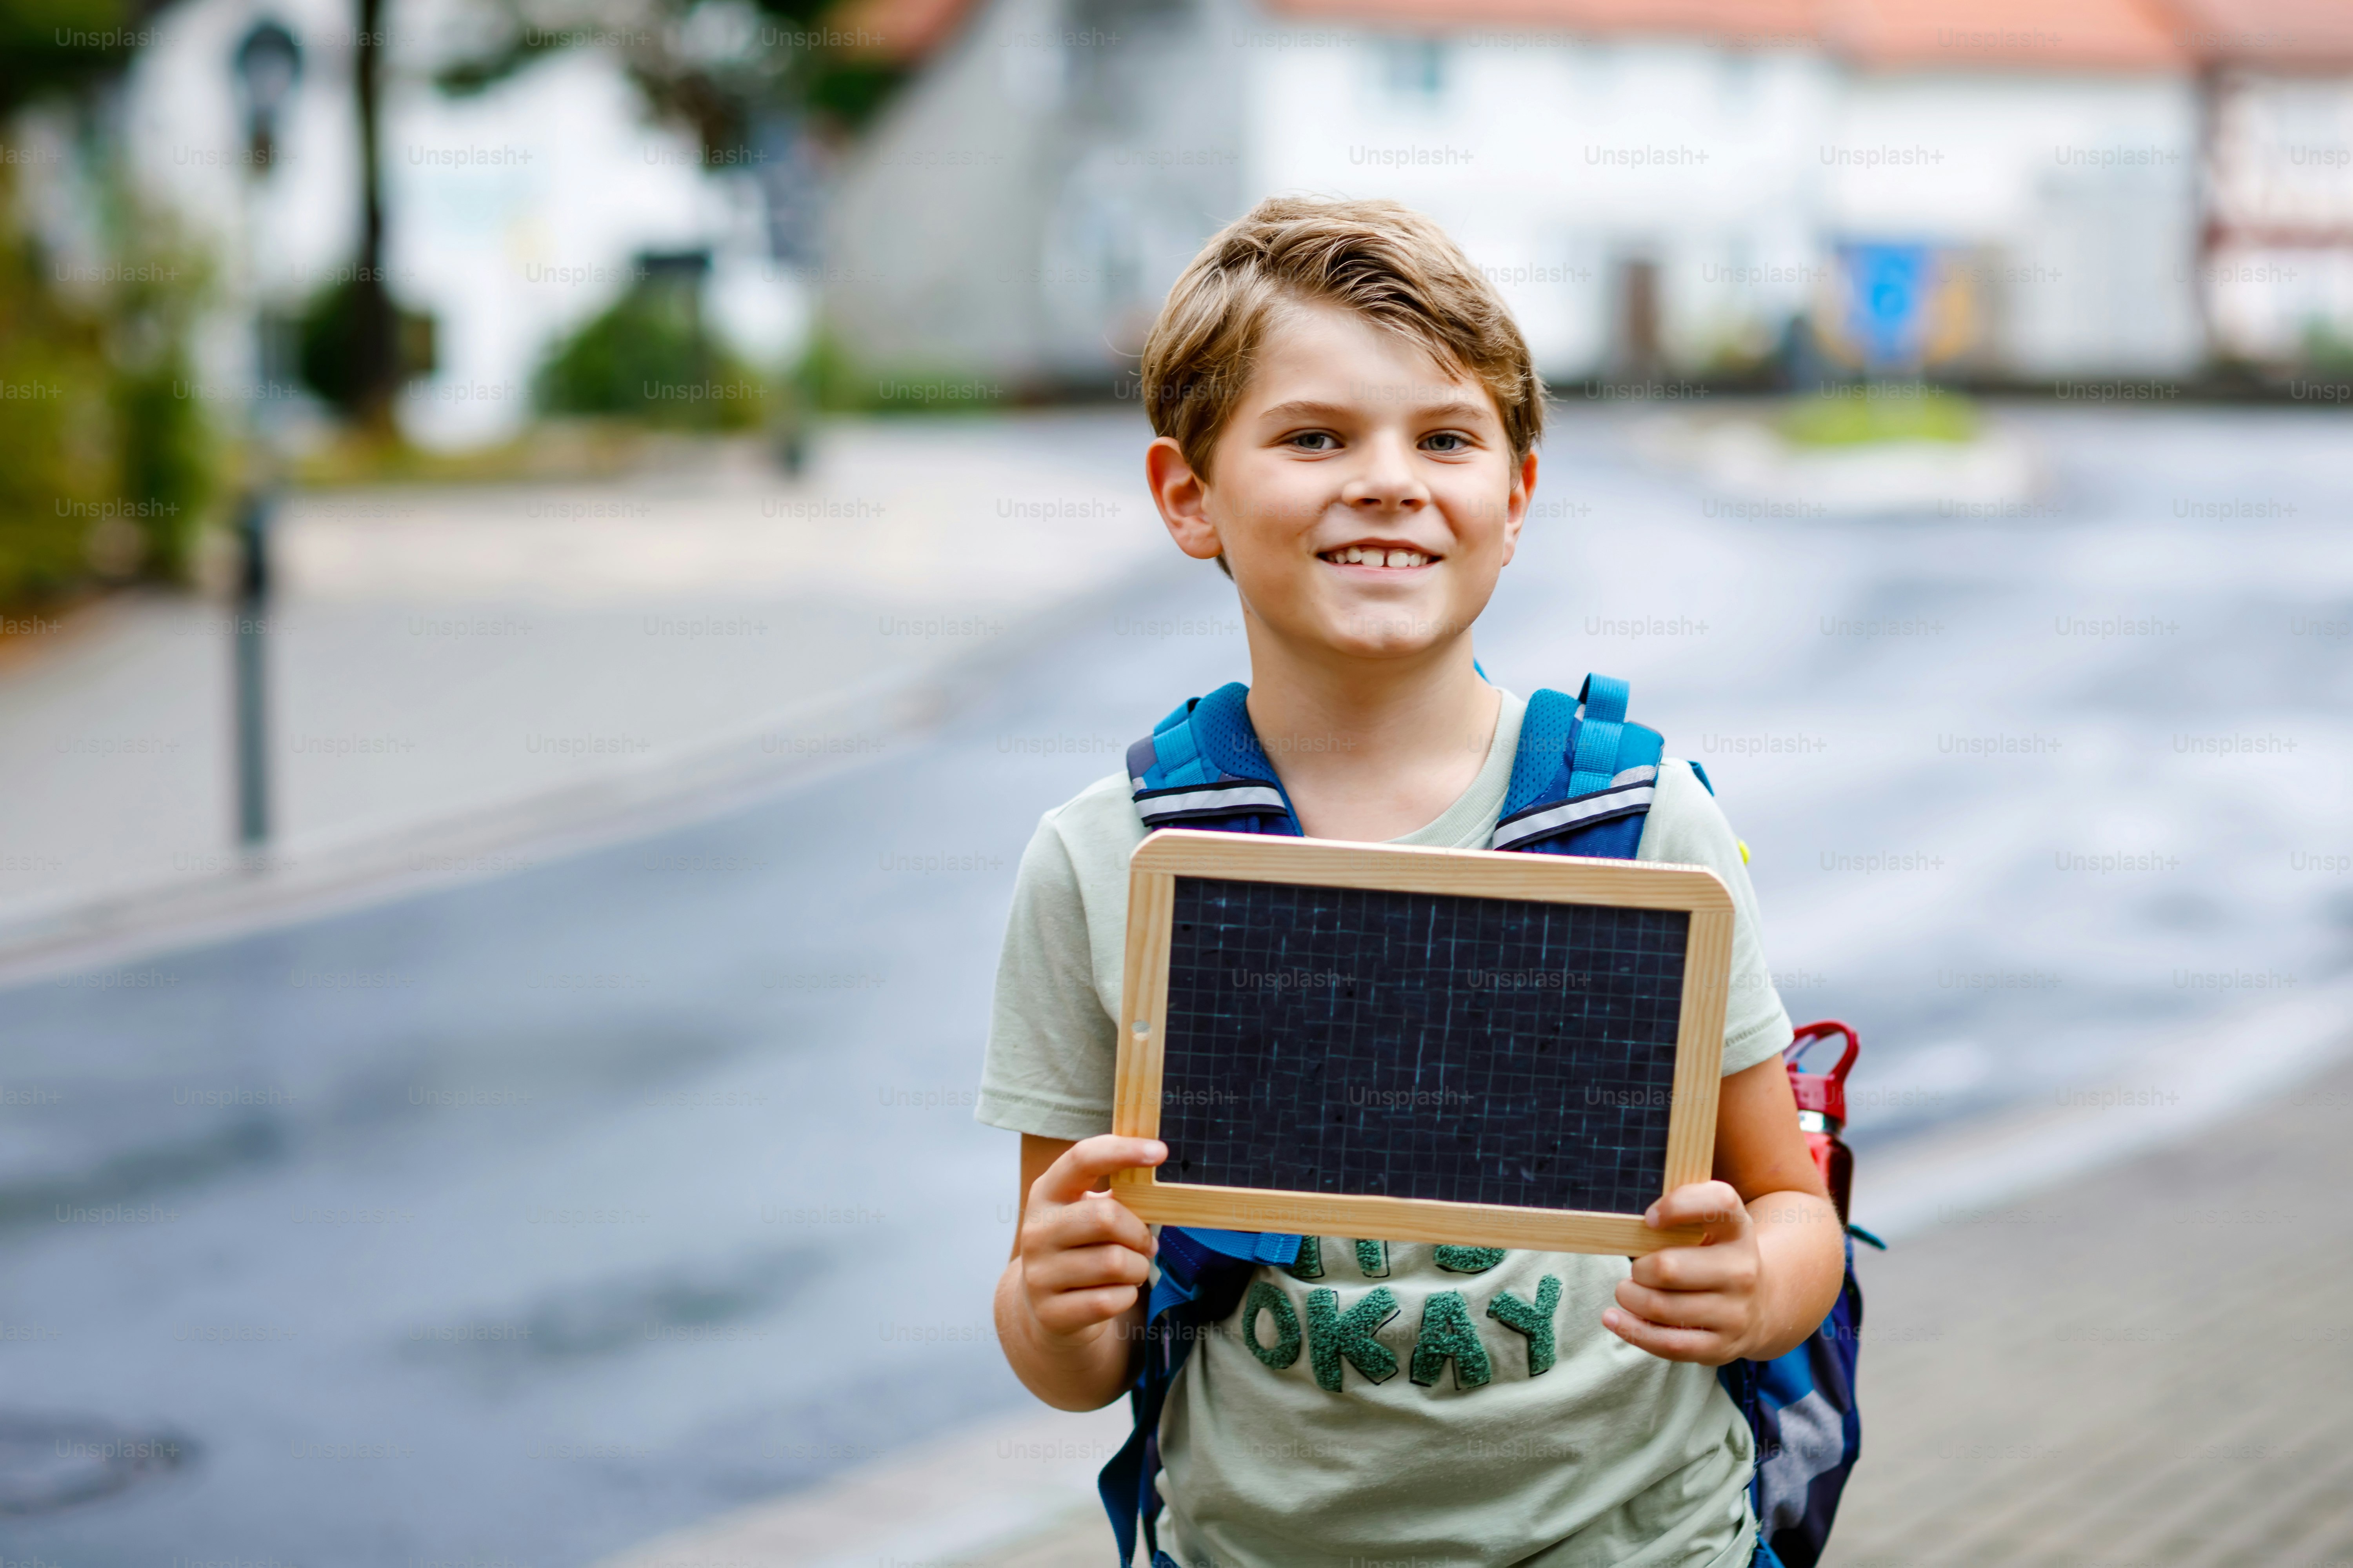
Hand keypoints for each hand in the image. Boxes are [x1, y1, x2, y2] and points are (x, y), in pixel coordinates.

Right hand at [1015, 1135, 1164, 1346]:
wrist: (1047, 1311)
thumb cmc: (1082, 1251)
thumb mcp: (1088, 1215)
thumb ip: (1117, 1196)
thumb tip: (1156, 1180)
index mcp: (1047, 1194)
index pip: (1082, 1159)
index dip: (1123, 1151)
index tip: (1161, 1152)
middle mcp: (1035, 1230)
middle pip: (1105, 1216)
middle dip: (1138, 1232)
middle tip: (1146, 1244)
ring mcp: (1039, 1273)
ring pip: (1115, 1262)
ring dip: (1138, 1268)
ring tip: (1131, 1270)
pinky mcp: (1051, 1312)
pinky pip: (1112, 1300)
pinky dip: (1128, 1295)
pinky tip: (1117, 1293)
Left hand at [1602, 1181, 1764, 1365]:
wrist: (1761, 1306)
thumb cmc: (1714, 1257)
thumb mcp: (1711, 1227)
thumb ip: (1678, 1215)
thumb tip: (1633, 1226)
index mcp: (1738, 1230)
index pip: (1719, 1203)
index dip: (1678, 1205)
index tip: (1649, 1219)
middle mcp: (1742, 1271)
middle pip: (1668, 1268)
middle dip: (1640, 1269)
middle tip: (1638, 1270)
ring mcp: (1735, 1313)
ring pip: (1661, 1308)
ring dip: (1631, 1298)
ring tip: (1627, 1292)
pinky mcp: (1721, 1347)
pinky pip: (1667, 1343)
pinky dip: (1632, 1330)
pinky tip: (1613, 1319)